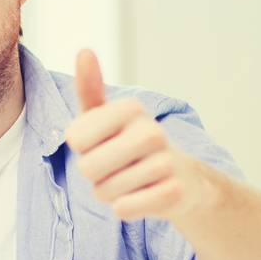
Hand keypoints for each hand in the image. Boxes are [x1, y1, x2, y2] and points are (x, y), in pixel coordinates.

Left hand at [65, 49, 210, 221]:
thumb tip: (84, 50)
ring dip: (111, 192)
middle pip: (87, 168)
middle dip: (95, 174)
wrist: (185, 179)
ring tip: (132, 180)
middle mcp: (151, 131)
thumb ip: (91, 88)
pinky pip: (123, 209)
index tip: (102, 142)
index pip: (75, 138)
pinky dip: (125, 208)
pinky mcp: (173, 193)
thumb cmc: (132, 144)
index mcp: (130, 109)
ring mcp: (165, 163)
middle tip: (117, 166)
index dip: (83, 148)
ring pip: (104, 191)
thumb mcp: (108, 115)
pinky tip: (143, 196)